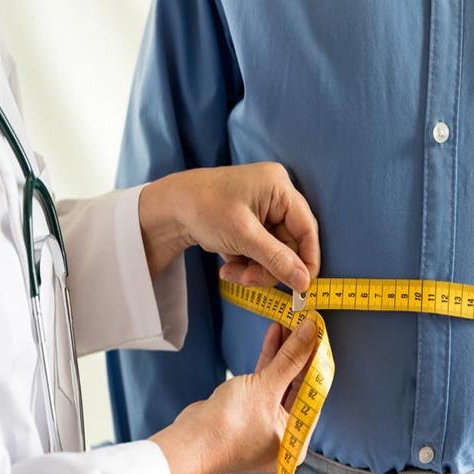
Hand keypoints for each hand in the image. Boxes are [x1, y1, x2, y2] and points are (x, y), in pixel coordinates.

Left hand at [138, 163, 319, 291]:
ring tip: (230, 272)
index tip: (302, 286)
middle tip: (247, 279)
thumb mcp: (242, 236)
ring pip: (274, 251)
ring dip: (255, 268)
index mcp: (279, 187)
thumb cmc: (203, 209)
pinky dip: (246, 262)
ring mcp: (263, 209)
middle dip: (268, 267)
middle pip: (289, 244)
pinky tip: (227, 263)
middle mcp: (275, 195)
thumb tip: (304, 283)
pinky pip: (260, 250)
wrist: (166, 207)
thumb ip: (276, 260)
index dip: (307, 259)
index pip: (306, 228)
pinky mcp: (251, 222)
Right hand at [150, 319, 316, 473]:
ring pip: (280, 380)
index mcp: (296, 438)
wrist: (189, 442)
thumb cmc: (228, 428)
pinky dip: (269, 360)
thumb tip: (311, 333)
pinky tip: (274, 336)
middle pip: (298, 385)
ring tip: (290, 323)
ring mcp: (264, 421)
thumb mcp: (265, 388)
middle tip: (306, 325)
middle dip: (299, 353)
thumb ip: (290, 359)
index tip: (319, 335)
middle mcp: (283, 432)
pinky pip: (264, 381)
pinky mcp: (248, 410)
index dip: (316, 361)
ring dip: (283, 352)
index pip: (314, 392)